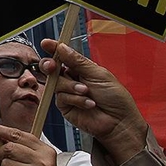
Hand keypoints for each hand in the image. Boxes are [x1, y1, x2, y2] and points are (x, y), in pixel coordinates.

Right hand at [39, 39, 147, 164]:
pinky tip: (88, 103)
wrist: (118, 122)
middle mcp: (72, 79)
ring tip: (86, 92)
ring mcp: (67, 92)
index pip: (64, 55)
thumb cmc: (115, 98)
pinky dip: (75, 99)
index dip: (54, 48)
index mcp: (81, 68)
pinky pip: (61, 98)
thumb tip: (62, 48)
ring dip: (71, 87)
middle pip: (52, 68)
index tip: (46, 43)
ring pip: (56, 83)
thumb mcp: (98, 74)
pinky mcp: (64, 106)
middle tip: (52, 66)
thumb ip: (77, 61)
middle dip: (51, 66)